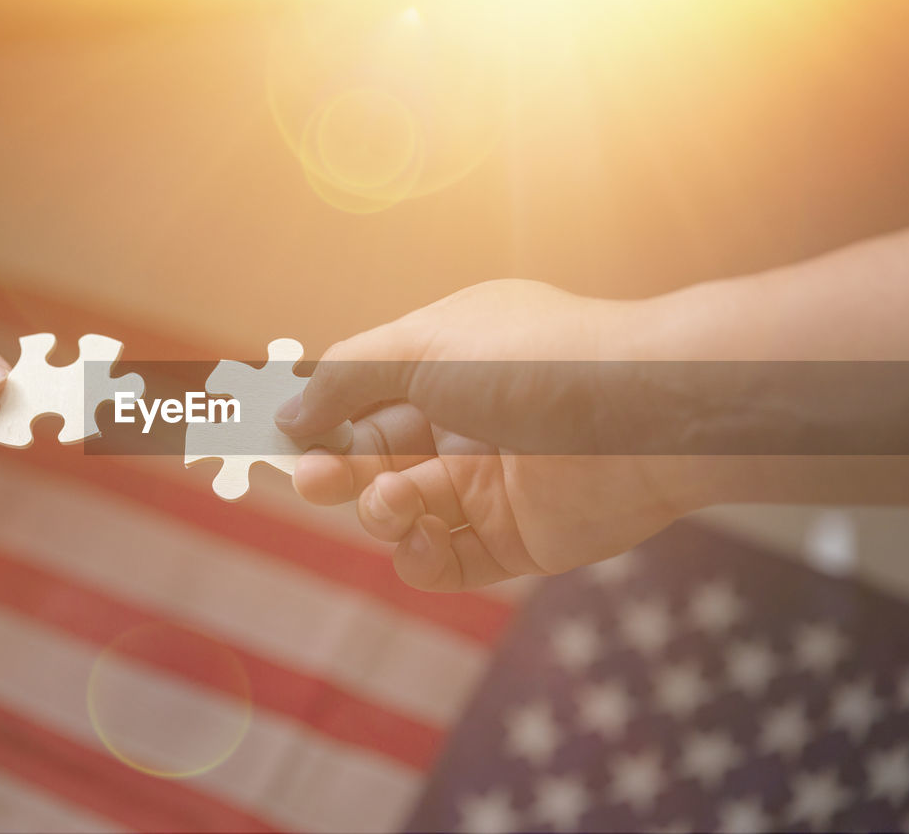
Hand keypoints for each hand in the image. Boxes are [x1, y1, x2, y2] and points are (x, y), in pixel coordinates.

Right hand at [276, 279, 700, 591]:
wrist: (645, 414)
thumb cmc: (533, 361)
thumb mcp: (423, 346)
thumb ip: (344, 379)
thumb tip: (287, 413)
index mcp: (445, 365)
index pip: (360, 397)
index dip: (314, 419)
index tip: (264, 436)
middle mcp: (464, 424)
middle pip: (371, 460)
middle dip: (334, 471)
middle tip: (309, 480)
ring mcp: (489, 484)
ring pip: (400, 513)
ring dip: (379, 511)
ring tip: (393, 502)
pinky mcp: (515, 541)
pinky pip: (443, 562)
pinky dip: (417, 555)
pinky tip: (419, 535)